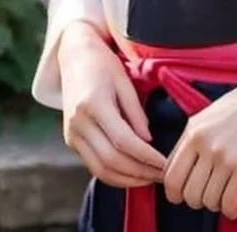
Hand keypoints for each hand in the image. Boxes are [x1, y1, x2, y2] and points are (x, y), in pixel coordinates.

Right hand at [58, 20, 166, 187]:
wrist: (73, 56)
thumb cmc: (103, 64)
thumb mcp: (124, 81)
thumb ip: (135, 112)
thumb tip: (148, 141)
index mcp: (93, 105)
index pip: (123, 141)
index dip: (146, 157)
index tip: (166, 163)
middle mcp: (78, 124)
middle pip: (111, 161)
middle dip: (140, 173)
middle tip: (164, 175)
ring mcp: (71, 135)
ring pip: (100, 170)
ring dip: (127, 180)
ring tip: (150, 178)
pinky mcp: (71, 140)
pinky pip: (93, 166)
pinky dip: (113, 175)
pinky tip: (132, 174)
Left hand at [162, 58, 236, 218]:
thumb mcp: (211, 114)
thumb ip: (194, 139)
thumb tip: (184, 169)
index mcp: (193, 131)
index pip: (170, 175)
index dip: (175, 192)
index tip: (184, 194)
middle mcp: (205, 144)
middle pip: (187, 192)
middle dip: (196, 201)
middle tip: (208, 197)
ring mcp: (225, 155)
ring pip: (208, 200)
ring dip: (215, 205)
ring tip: (224, 198)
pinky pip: (229, 201)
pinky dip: (230, 210)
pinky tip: (234, 206)